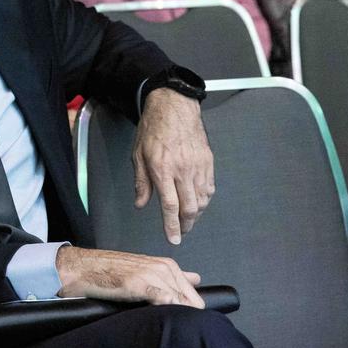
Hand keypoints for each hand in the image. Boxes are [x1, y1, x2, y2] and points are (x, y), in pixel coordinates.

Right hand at [56, 246, 203, 307]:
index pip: (194, 294)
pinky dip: (165, 307)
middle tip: (168, 322)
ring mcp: (152, 275)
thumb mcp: (146, 269)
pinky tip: (158, 313)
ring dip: (174, 315)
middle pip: (191, 301)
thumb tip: (195, 279)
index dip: (189, 310)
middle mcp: (163, 268)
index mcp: (167, 265)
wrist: (84, 268)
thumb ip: (172, 275)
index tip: (181, 319)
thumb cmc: (110, 271)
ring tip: (159, 321)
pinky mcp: (139, 283)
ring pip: (179, 302)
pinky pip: (164, 299)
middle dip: (185, 314)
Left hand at [133, 88, 213, 243]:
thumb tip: (141, 204)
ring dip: (196, 213)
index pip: (170, 205)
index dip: (172, 225)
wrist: (174, 108)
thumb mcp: (137, 155)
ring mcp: (198, 166)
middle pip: (190, 207)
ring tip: (188, 219)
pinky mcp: (208, 162)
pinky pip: (209, 187)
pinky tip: (198, 202)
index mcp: (163, 169)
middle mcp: (183, 170)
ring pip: (203, 200)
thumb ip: (141, 182)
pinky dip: (205, 199)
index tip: (174, 238)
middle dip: (187, 224)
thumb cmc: (153, 129)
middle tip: (182, 231)